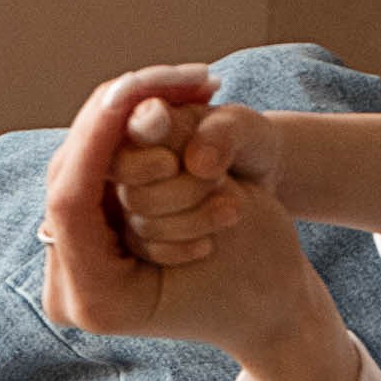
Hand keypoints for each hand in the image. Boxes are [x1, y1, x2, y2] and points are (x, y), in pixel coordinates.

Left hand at [43, 73, 335, 365]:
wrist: (269, 304)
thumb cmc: (260, 271)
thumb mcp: (228, 211)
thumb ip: (176, 161)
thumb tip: (140, 109)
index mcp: (96, 301)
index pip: (72, 199)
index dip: (98, 136)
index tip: (129, 86)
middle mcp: (68, 287)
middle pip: (69, 173)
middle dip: (117, 122)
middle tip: (188, 85)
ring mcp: (70, 263)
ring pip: (79, 161)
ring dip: (128, 125)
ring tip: (190, 114)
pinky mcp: (83, 237)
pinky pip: (92, 166)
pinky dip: (127, 134)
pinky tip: (165, 106)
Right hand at [109, 68, 286, 267]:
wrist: (262, 175)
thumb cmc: (247, 142)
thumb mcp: (243, 128)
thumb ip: (220, 133)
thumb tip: (197, 163)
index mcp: (140, 129)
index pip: (119, 155)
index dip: (144, 165)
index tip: (176, 163)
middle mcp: (128, 166)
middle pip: (133, 195)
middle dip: (184, 192)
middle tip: (219, 181)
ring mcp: (133, 202)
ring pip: (143, 226)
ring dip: (191, 222)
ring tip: (233, 209)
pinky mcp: (144, 235)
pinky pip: (149, 252)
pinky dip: (181, 250)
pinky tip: (210, 243)